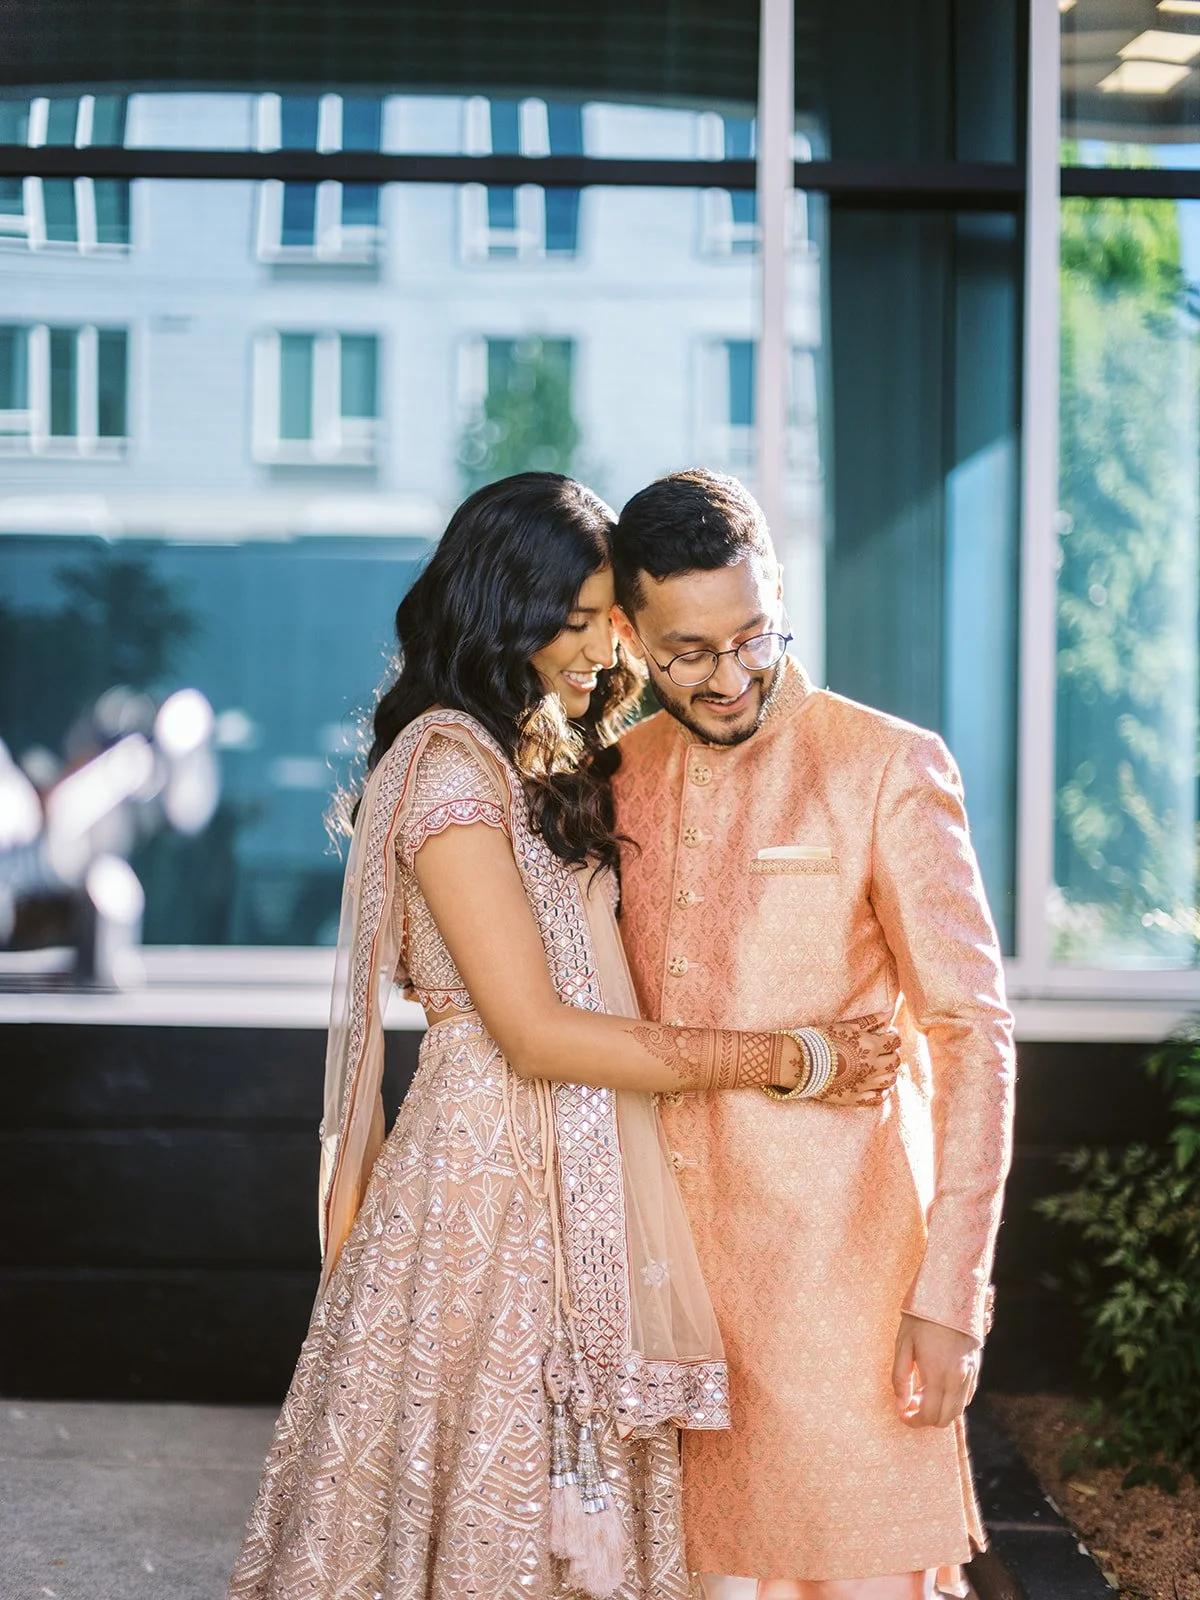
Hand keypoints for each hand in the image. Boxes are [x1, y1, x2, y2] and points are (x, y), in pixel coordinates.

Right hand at [821, 1011, 900, 1106]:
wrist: (801, 1061)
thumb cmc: (822, 1039)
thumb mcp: (847, 1026)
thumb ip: (871, 1020)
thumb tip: (891, 1010)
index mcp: (871, 1046)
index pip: (894, 1042)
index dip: (892, 1037)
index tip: (886, 1036)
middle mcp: (872, 1066)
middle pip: (894, 1061)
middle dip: (891, 1054)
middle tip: (882, 1051)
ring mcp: (864, 1084)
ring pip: (890, 1080)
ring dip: (888, 1072)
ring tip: (880, 1067)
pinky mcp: (855, 1097)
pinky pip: (877, 1098)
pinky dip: (882, 1092)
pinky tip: (879, 1087)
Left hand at [892, 1312, 980, 1427]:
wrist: (951, 1292)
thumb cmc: (921, 1316)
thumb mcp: (903, 1344)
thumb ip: (900, 1378)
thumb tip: (901, 1404)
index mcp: (938, 1374)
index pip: (929, 1415)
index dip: (913, 1421)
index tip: (902, 1414)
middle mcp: (958, 1378)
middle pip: (945, 1418)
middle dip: (926, 1418)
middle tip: (910, 1404)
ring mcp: (970, 1373)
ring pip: (958, 1409)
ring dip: (940, 1409)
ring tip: (921, 1391)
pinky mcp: (976, 1366)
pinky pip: (966, 1395)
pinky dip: (952, 1399)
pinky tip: (937, 1384)